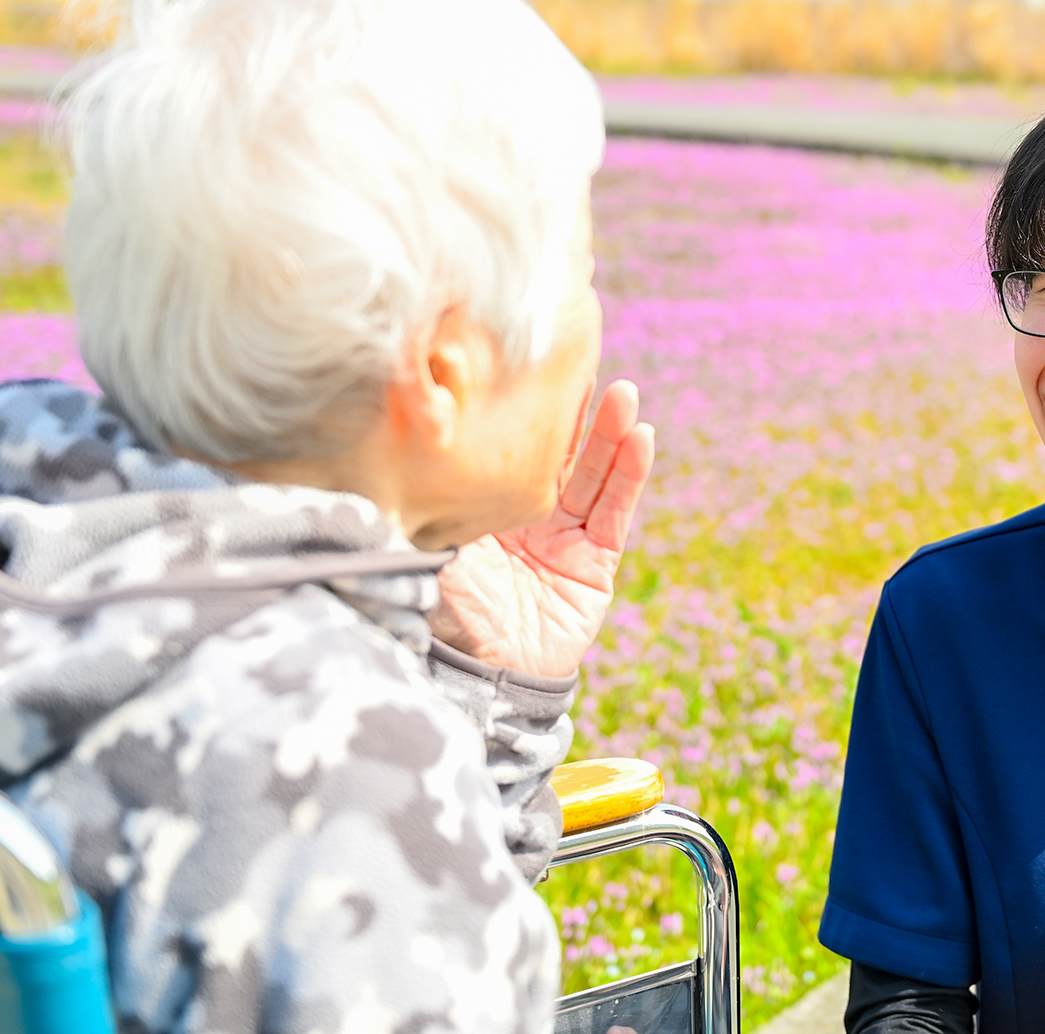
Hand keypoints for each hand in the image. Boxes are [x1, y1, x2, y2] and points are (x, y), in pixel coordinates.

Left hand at [430, 380, 654, 676]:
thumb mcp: (420, 543)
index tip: (531, 363)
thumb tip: (402, 436)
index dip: (525, 411)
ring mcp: (563, 540)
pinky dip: (630, 475)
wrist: (474, 681)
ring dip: (612, 434)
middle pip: (559, 455)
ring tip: (625, 395)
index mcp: (483, 510)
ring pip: (593, 476)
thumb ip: (425, 498)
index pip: (510, 450)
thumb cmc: (438, 616)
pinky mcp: (595, 565)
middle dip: (576, 413)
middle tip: (585, 365)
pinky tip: (642, 438)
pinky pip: (615, 513)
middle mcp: (526, 519)